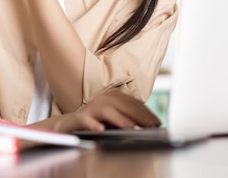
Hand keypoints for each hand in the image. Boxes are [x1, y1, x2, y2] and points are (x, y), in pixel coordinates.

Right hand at [34, 89, 161, 132]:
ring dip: (120, 119)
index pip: (133, 103)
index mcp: (113, 97)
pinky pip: (87, 120)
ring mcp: (91, 107)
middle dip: (138, 116)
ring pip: (107, 111)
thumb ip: (128, 118)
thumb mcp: (114, 117)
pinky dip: (94, 125)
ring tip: (131, 127)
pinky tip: (100, 130)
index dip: (146, 113)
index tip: (157, 123)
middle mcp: (103, 99)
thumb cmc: (96, 120)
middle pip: (123, 105)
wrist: (70, 124)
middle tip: (150, 126)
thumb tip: (149, 124)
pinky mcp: (80, 117)